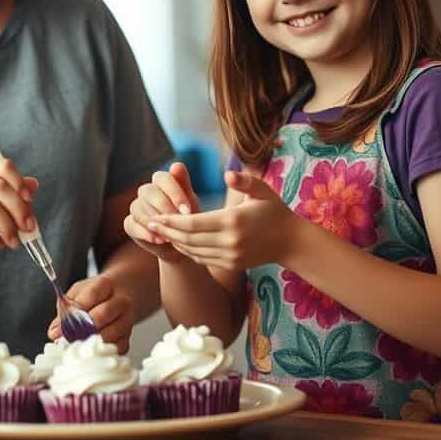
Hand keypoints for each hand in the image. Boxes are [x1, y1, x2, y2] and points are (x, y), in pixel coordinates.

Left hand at [46, 275, 134, 353]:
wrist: (121, 295)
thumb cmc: (96, 295)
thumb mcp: (78, 293)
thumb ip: (64, 309)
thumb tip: (54, 331)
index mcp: (106, 285)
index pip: (92, 294)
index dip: (75, 310)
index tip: (60, 327)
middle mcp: (121, 302)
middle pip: (103, 314)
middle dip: (82, 328)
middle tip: (66, 339)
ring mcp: (127, 320)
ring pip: (110, 334)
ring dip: (90, 343)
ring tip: (74, 347)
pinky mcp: (127, 338)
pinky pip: (116, 348)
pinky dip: (101, 352)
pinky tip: (88, 352)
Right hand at [123, 162, 194, 262]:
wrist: (180, 245)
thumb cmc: (187, 220)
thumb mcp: (190, 204)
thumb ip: (184, 185)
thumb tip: (177, 165)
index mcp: (162, 181)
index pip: (163, 178)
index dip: (174, 193)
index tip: (187, 211)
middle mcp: (147, 191)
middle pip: (149, 192)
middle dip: (164, 208)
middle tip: (178, 223)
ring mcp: (136, 207)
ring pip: (139, 208)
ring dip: (154, 222)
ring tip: (170, 235)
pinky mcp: (130, 223)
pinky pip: (131, 224)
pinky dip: (144, 233)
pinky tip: (158, 241)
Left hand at [149, 170, 305, 270]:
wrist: (290, 242)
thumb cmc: (274, 210)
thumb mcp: (263, 190)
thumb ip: (244, 180)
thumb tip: (227, 174)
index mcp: (232, 221)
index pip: (192, 223)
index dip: (171, 221)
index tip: (155, 215)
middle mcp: (229, 242)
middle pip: (188, 240)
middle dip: (167, 232)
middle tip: (149, 223)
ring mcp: (230, 256)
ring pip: (193, 251)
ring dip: (175, 242)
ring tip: (160, 232)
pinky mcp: (231, 265)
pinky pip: (202, 259)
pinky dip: (188, 251)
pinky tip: (179, 241)